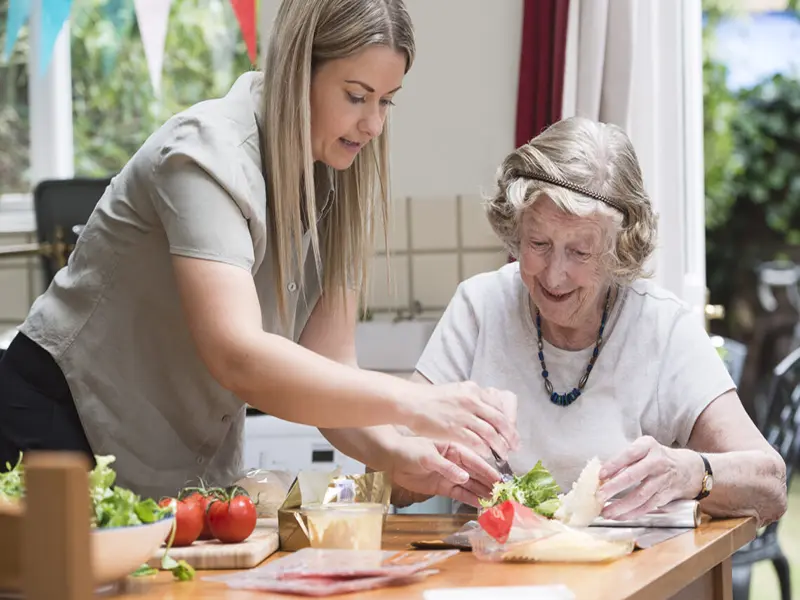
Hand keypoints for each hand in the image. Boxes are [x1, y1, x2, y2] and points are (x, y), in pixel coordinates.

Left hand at [387, 435, 500, 508]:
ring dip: (482, 493)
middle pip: (476, 473)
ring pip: (470, 485)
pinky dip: (470, 499)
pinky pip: (459, 493)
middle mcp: (455, 461)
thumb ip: (446, 467)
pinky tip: (481, 504)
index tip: (500, 479)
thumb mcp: (428, 456)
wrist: (391, 459)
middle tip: (503, 494)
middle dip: (489, 484)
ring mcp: (449, 474)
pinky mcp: (442, 487)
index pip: (474, 460)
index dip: (488, 470)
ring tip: (496, 502)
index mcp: (454, 448)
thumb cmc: (408, 449)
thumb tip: (464, 477)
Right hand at [403, 381, 518, 460]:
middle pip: (499, 420)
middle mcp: (471, 401)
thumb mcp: (456, 391)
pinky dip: (484, 449)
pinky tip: (486, 454)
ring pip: (490, 433)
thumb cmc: (431, 399)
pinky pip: (476, 441)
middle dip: (510, 436)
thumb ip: (472, 399)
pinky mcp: (454, 429)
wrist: (411, 402)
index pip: (498, 407)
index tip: (513, 432)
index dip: (509, 422)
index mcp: (473, 390)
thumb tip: (487, 409)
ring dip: (499, 446)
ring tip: (503, 454)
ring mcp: (463, 415)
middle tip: (514, 447)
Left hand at [597, 436, 703, 520]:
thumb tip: (602, 475)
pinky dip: (631, 513)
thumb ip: (625, 458)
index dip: (614, 464)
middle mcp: (656, 462)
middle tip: (599, 496)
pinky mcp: (665, 496)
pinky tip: (619, 516)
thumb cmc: (657, 457)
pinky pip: (646, 507)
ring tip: (606, 512)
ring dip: (621, 506)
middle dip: (614, 488)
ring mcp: (662, 480)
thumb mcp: (643, 448)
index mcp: (648, 446)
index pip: (629, 454)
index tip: (600, 475)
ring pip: (640, 496)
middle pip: (633, 476)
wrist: (687, 469)